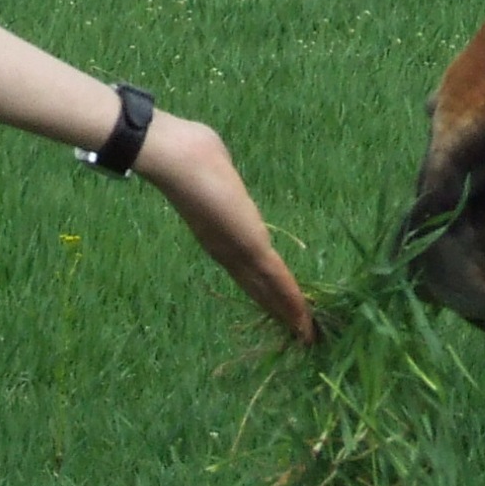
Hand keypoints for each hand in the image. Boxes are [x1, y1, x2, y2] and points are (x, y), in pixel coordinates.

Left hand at [136, 112, 314, 342]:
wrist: (179, 157)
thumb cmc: (191, 152)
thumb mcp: (213, 168)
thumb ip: (220, 176)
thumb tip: (221, 166)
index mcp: (219, 234)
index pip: (247, 269)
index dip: (265, 288)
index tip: (280, 305)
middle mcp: (227, 250)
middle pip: (258, 288)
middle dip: (279, 310)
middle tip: (299, 333)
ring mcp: (238, 250)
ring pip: (269, 289)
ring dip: (289, 312)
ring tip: (305, 333)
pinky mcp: (251, 247)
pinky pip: (277, 279)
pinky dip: (292, 301)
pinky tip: (304, 320)